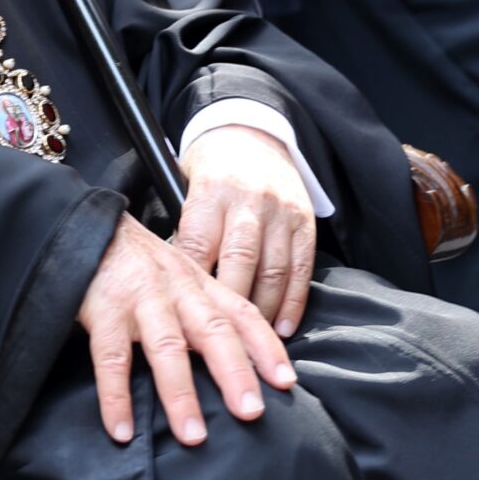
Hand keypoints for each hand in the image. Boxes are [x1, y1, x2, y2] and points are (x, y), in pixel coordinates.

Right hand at [78, 212, 297, 448]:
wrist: (85, 228)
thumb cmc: (136, 262)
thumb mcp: (177, 275)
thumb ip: (203, 310)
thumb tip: (236, 360)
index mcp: (198, 283)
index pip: (241, 314)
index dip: (265, 347)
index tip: (285, 382)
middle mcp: (176, 289)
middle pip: (213, 331)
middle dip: (234, 373)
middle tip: (252, 413)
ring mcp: (139, 299)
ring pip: (167, 347)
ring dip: (181, 394)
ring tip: (194, 436)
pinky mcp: (102, 311)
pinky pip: (110, 360)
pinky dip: (116, 398)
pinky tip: (122, 432)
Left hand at [177, 125, 315, 335]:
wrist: (251, 133)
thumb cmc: (209, 170)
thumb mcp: (185, 188)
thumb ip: (184, 232)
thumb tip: (174, 286)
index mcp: (211, 191)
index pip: (198, 244)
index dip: (193, 285)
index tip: (185, 319)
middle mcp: (248, 202)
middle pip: (240, 261)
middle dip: (229, 307)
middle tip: (219, 346)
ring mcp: (280, 212)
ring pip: (273, 271)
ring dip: (262, 312)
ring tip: (250, 346)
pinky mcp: (304, 222)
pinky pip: (301, 269)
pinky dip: (293, 303)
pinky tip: (281, 329)